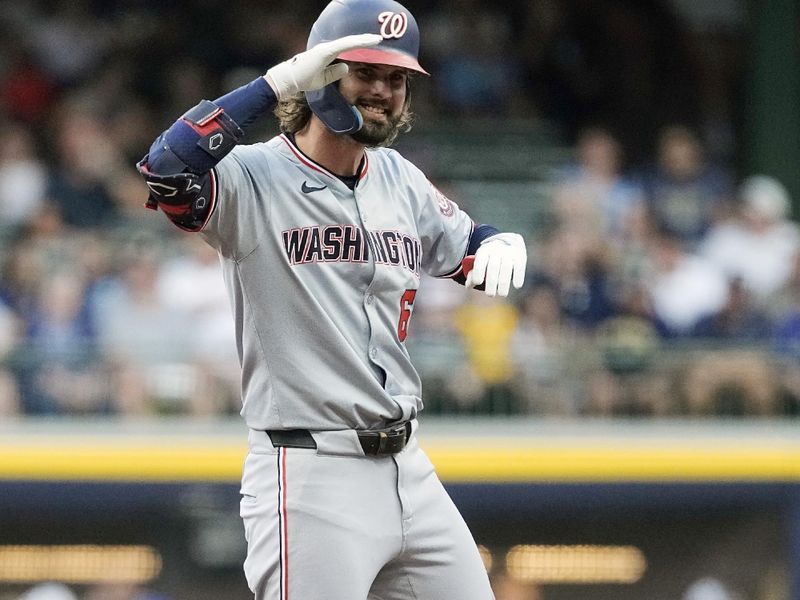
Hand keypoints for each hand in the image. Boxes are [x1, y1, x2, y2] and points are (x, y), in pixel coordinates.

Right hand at [265, 34, 382, 100]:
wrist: (289, 80)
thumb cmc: (303, 80)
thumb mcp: (324, 79)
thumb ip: (335, 73)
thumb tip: (347, 67)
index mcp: (328, 53)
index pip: (348, 47)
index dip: (361, 45)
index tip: (373, 44)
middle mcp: (328, 48)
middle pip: (350, 42)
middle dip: (365, 40)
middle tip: (379, 38)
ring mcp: (326, 48)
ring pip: (349, 42)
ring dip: (364, 40)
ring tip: (377, 39)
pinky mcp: (325, 51)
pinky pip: (344, 46)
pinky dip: (355, 43)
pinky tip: (366, 42)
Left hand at [464, 233, 526, 296]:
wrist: (506, 244)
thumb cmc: (488, 260)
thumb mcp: (479, 264)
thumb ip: (473, 274)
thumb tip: (469, 285)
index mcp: (484, 251)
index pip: (480, 260)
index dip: (478, 271)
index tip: (477, 282)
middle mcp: (496, 250)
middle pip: (493, 266)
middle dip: (491, 282)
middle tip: (490, 294)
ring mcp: (508, 252)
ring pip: (506, 267)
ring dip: (504, 282)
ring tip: (502, 294)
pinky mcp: (519, 256)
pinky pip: (519, 266)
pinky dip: (518, 276)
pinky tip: (516, 286)